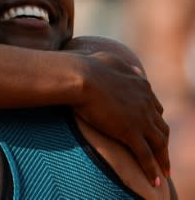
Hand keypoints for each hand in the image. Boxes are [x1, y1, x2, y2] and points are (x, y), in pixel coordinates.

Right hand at [74, 51, 169, 186]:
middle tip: (161, 153)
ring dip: (163, 159)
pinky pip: (146, 155)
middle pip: (161, 127)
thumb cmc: (88, 67)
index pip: (155, 108)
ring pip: (159, 143)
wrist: (81, 77)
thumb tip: (137, 70)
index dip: (154, 120)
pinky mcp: (130, 132)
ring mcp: (140, 118)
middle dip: (163, 141)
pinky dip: (153, 170)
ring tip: (164, 172)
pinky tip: (156, 182)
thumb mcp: (111, 61)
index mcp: (141, 86)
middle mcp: (146, 103)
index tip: (152, 129)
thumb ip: (126, 67)